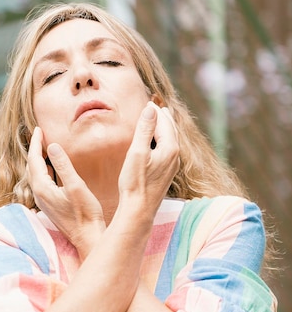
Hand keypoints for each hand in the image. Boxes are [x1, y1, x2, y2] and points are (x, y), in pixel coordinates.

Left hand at [27, 127, 105, 258]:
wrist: (88, 237)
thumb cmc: (85, 213)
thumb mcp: (76, 186)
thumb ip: (63, 165)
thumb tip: (52, 145)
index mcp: (42, 188)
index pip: (34, 159)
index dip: (36, 142)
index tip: (38, 129)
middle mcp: (39, 194)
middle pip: (32, 166)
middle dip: (35, 149)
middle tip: (40, 134)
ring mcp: (43, 201)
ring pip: (36, 174)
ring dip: (39, 159)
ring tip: (45, 145)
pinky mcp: (49, 204)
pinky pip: (41, 181)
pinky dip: (44, 169)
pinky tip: (52, 166)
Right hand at [118, 102, 179, 220]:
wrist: (139, 210)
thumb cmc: (135, 182)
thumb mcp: (137, 152)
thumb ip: (144, 129)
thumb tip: (151, 108)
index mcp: (170, 148)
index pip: (164, 122)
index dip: (154, 111)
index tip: (148, 101)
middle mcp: (175, 156)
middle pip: (171, 129)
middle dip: (163, 117)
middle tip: (155, 105)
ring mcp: (172, 165)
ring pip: (171, 140)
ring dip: (164, 128)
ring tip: (159, 119)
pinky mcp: (167, 173)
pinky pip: (168, 149)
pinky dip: (163, 139)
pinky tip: (157, 142)